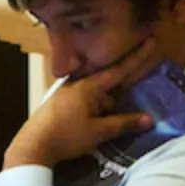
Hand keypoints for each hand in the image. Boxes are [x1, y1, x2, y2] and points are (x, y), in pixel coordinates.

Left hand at [2, 37, 163, 171]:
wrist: (33, 146)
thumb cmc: (66, 136)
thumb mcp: (98, 132)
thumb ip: (123, 123)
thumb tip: (149, 119)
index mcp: (90, 86)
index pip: (120, 69)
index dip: (138, 56)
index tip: (151, 39)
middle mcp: (79, 83)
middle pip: (109, 82)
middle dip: (121, 92)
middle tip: (129, 98)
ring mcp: (69, 92)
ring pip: (98, 94)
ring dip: (107, 106)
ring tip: (105, 126)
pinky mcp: (62, 103)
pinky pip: (87, 100)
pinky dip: (96, 108)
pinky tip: (96, 123)